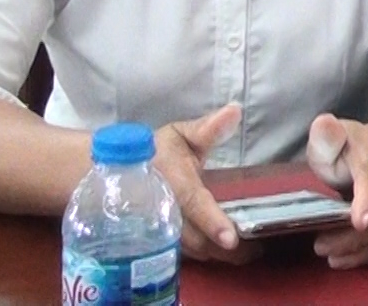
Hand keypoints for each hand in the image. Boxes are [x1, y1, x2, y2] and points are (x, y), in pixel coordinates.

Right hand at [153, 104, 259, 263]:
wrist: (112, 173)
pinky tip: (225, 254)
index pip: (193, 202)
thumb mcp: (179, 134)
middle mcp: (161, 208)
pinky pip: (183, 255)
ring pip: (190, 251)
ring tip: (248, 255)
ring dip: (217, 255)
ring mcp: (156, 229)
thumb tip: (234, 111)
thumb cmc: (155, 151)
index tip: (231, 239)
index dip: (212, 221)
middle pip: (194, 237)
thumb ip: (207, 128)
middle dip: (223, 248)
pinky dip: (205, 257)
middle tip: (255, 252)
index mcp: (170, 178)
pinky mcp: (156, 241)